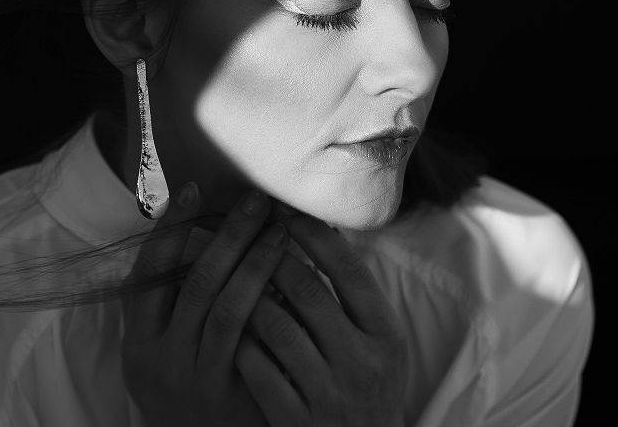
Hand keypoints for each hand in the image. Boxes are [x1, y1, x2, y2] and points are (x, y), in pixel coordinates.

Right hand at [120, 184, 291, 426]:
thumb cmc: (190, 385)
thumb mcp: (166, 347)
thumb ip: (176, 299)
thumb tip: (200, 226)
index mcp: (137, 339)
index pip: (147, 271)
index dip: (169, 228)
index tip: (194, 188)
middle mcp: (158, 357)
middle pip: (194, 282)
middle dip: (228, 236)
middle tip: (256, 201)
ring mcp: (193, 377)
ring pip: (225, 308)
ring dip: (256, 263)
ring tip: (280, 231)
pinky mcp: (228, 394)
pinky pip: (250, 339)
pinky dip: (269, 304)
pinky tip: (292, 278)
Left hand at [235, 215, 408, 426]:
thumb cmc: (368, 389)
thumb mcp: (379, 344)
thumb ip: (356, 299)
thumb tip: (323, 232)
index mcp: (386, 335)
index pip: (351, 272)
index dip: (316, 237)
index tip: (287, 211)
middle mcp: (363, 362)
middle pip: (309, 293)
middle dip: (272, 258)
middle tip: (248, 234)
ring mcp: (329, 393)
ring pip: (278, 328)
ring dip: (250, 296)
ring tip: (232, 275)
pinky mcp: (297, 421)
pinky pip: (258, 371)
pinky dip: (242, 343)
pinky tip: (230, 327)